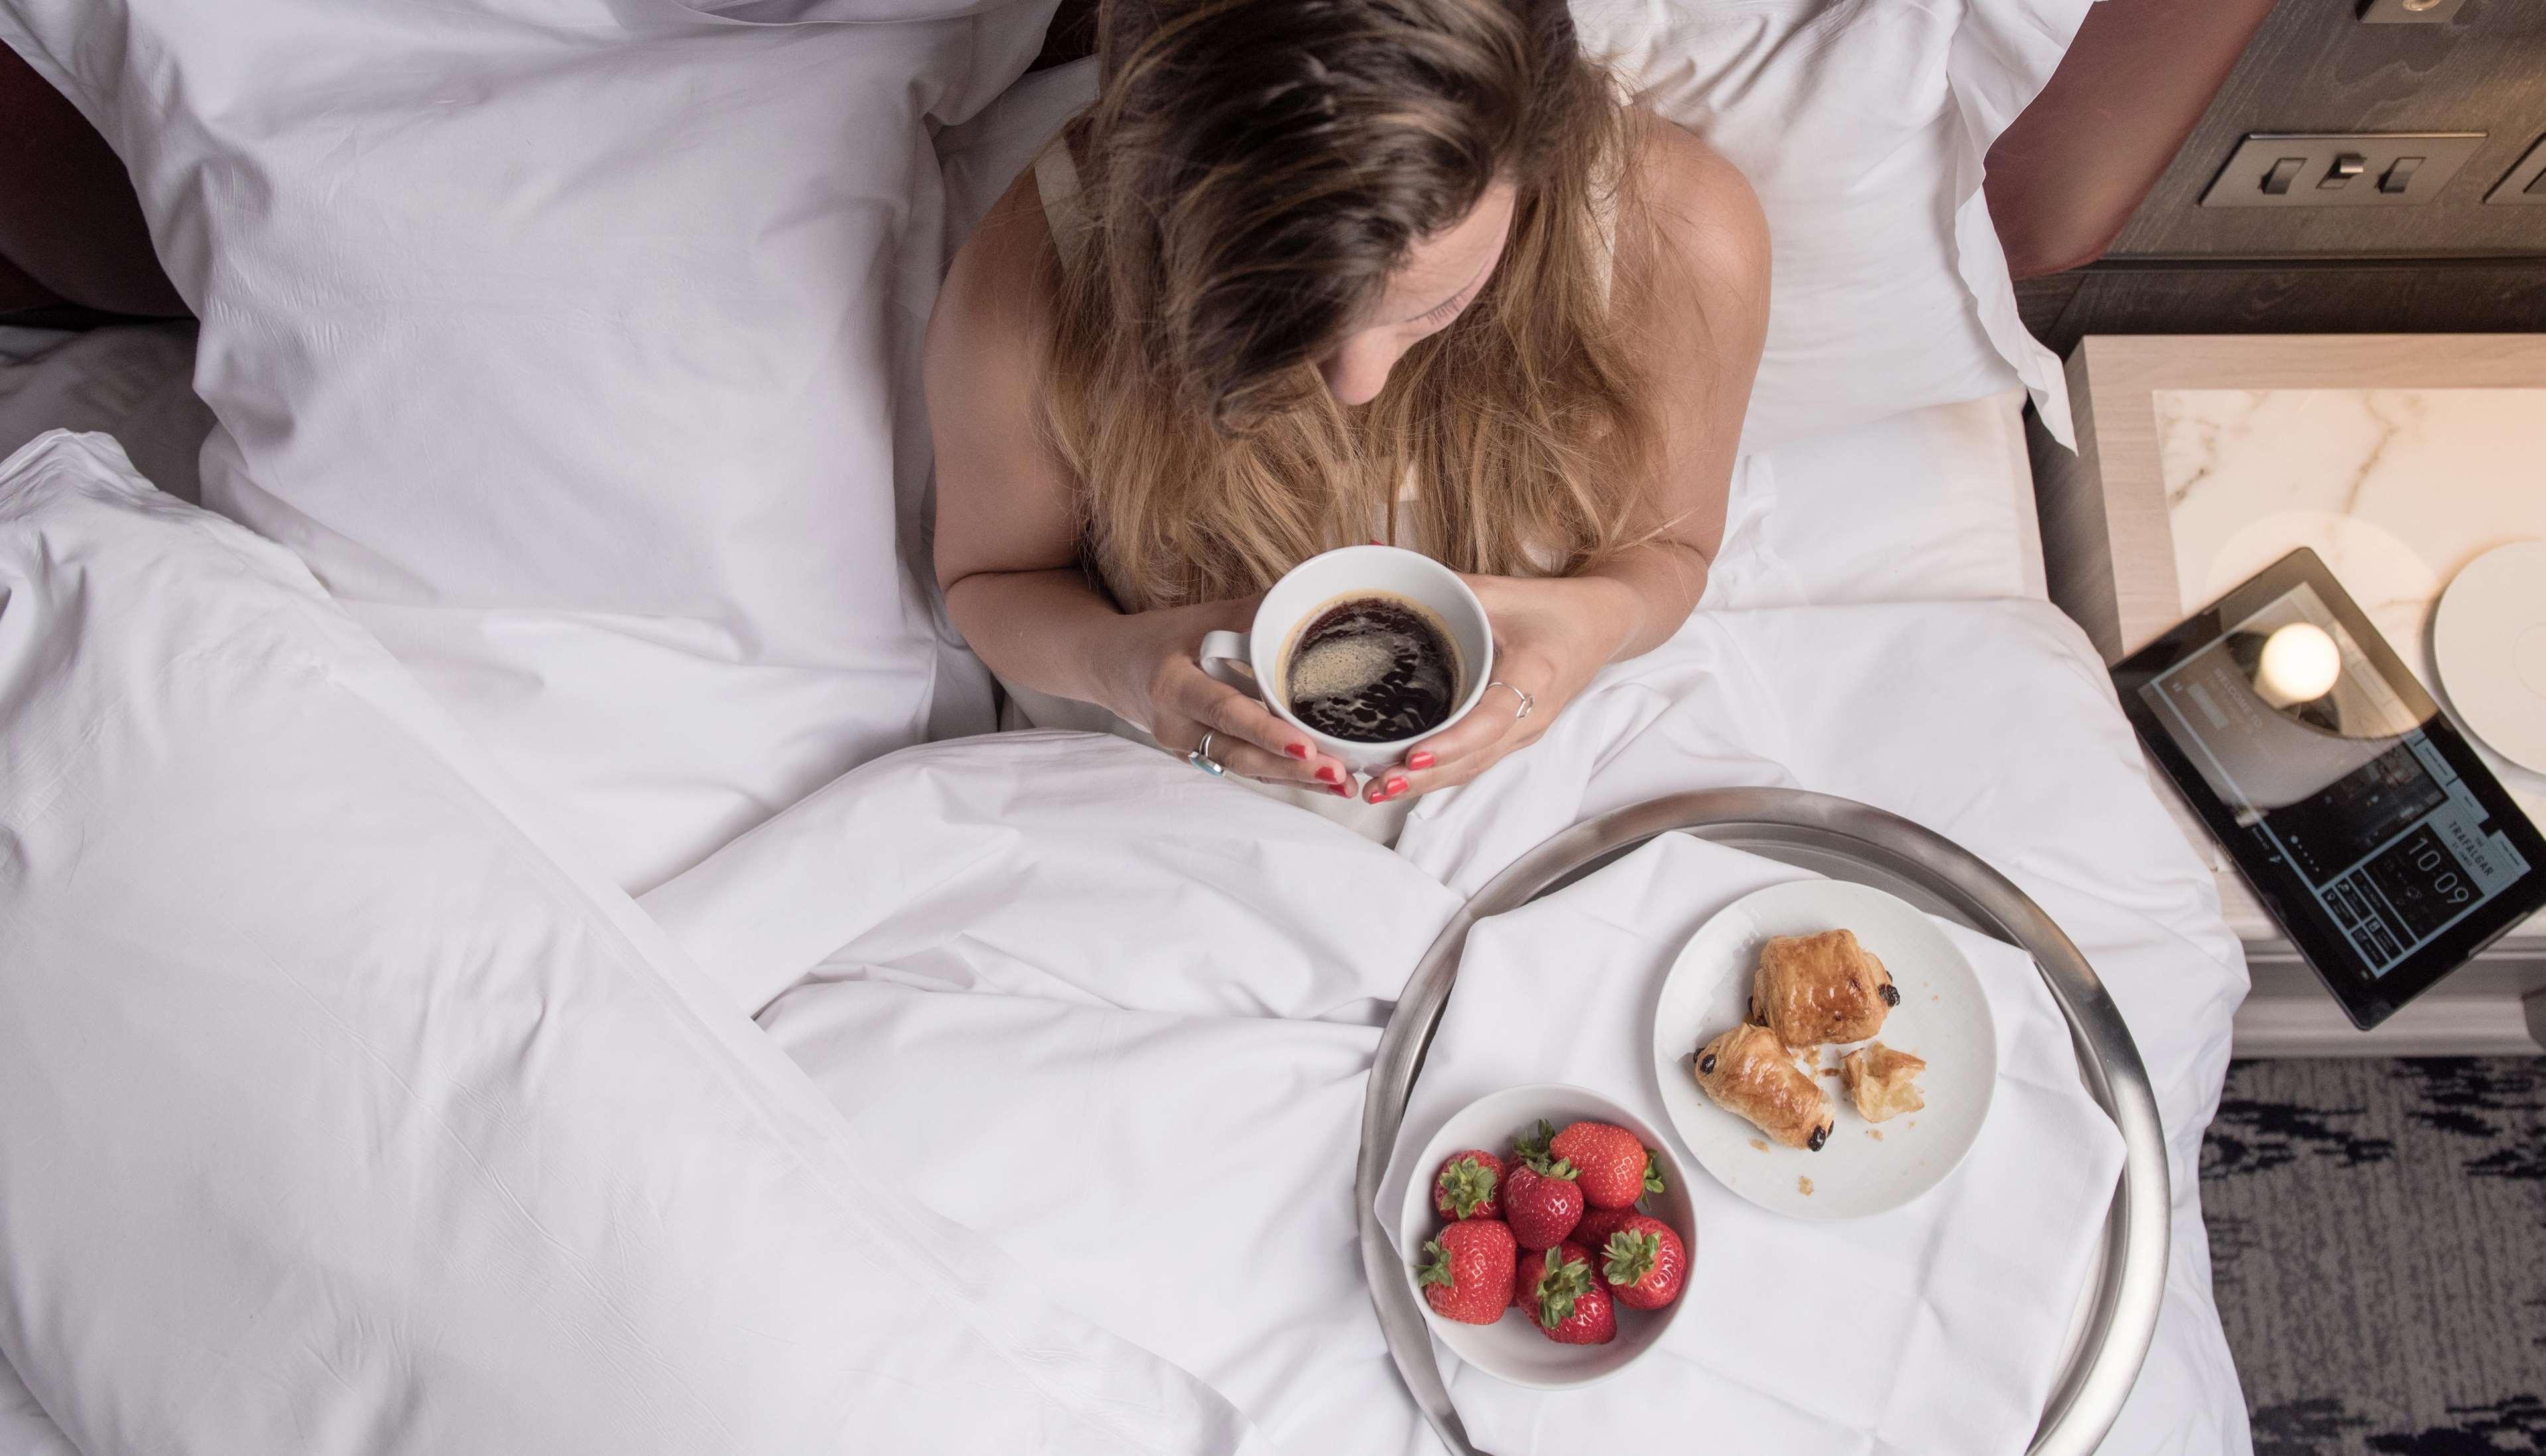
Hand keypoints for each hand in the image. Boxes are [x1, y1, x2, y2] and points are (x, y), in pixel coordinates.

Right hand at [1109, 597, 1359, 795]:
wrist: (1109, 668)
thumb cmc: (1157, 638)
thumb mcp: (1198, 618)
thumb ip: (1251, 612)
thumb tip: (1307, 592)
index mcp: (1174, 687)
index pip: (1225, 712)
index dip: (1266, 732)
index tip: (1306, 747)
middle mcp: (1176, 727)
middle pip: (1239, 754)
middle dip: (1291, 768)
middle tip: (1339, 775)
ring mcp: (1186, 748)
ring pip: (1244, 769)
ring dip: (1294, 779)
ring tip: (1343, 784)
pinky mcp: (1199, 757)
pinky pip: (1243, 769)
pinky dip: (1281, 774)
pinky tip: (1321, 779)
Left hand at [1361, 574, 1635, 803]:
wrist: (1602, 624)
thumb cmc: (1557, 608)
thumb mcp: (1503, 591)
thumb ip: (1449, 587)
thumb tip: (1387, 569)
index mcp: (1534, 675)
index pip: (1491, 719)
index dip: (1452, 742)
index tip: (1415, 755)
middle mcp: (1534, 714)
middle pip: (1475, 757)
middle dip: (1425, 776)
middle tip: (1378, 784)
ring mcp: (1527, 731)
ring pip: (1473, 766)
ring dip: (1428, 783)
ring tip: (1380, 789)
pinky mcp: (1517, 735)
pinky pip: (1477, 760)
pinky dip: (1442, 772)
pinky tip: (1407, 777)